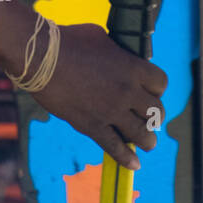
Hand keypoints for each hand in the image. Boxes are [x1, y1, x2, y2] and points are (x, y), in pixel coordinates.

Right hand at [32, 22, 166, 170]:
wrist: (42, 59)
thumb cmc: (70, 41)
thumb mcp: (102, 39)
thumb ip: (116, 53)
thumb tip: (120, 58)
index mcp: (132, 67)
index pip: (160, 84)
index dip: (157, 88)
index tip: (151, 91)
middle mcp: (127, 91)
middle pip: (155, 111)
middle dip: (154, 115)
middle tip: (149, 118)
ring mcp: (111, 111)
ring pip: (141, 134)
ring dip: (147, 140)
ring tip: (147, 143)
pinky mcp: (92, 126)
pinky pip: (115, 148)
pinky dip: (126, 158)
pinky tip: (134, 164)